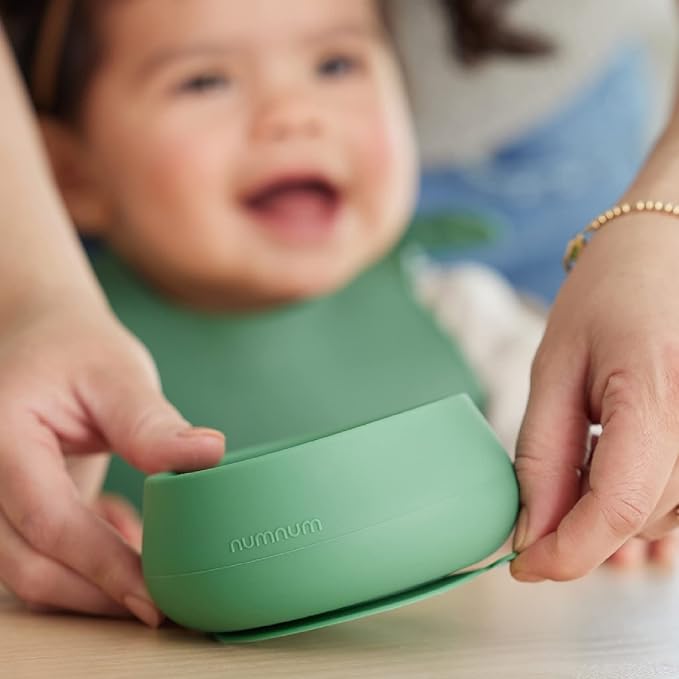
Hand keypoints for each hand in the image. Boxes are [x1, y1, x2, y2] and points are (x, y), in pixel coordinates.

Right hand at [0, 296, 223, 623]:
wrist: (45, 338)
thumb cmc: (77, 348)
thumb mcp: (116, 374)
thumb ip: (151, 422)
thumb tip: (208, 456)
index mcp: (2, 437)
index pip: (48, 520)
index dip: (103, 565)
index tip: (154, 595)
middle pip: (27, 564)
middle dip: (96, 593)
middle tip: (161, 604)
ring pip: (27, 572)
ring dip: (90, 589)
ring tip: (151, 580)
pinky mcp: (16, 507)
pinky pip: (39, 557)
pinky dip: (84, 567)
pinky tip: (128, 543)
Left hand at [511, 213, 678, 580]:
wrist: (666, 253)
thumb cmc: (608, 296)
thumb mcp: (555, 367)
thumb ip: (544, 452)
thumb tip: (532, 530)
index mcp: (659, 395)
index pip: (620, 505)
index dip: (568, 550)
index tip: (524, 566)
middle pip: (638, 516)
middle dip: (578, 528)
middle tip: (535, 504)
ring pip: (661, 515)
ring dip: (608, 509)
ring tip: (582, 454)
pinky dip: (637, 493)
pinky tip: (614, 456)